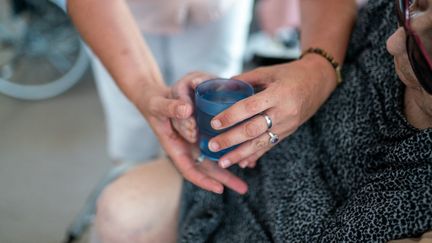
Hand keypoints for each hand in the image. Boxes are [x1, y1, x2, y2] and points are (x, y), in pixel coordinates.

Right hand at [137, 76, 246, 194]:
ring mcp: (198, 140)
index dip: (204, 181)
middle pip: (208, 168)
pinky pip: (220, 140)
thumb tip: (186, 109)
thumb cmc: (156, 105)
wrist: (159, 98)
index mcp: (176, 148)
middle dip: (225, 179)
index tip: (219, 189)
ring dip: (232, 161)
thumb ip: (170, 108)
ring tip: (250, 166)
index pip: (190, 170)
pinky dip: (232, 144)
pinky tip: (246, 146)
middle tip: (243, 189)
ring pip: (216, 155)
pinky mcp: (206, 129)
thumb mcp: (158, 106)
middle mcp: (189, 147)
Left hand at [207, 56, 337, 168]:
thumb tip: (221, 86)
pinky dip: (254, 156)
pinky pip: (269, 146)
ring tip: (222, 162)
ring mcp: (287, 125)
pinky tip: (241, 163)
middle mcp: (283, 112)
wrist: (319, 82)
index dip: (231, 116)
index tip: (214, 123)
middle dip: (231, 140)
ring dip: (240, 154)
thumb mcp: (269, 71)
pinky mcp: (288, 133)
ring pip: (260, 143)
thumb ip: (246, 79)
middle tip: (212, 145)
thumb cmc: (291, 74)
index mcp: (278, 94)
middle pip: (253, 129)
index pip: (250, 107)